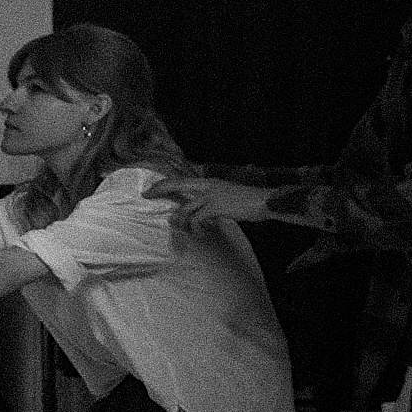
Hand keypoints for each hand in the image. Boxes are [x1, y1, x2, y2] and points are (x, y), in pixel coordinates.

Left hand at [158, 177, 276, 227]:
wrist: (265, 201)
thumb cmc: (246, 201)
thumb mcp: (224, 196)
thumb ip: (208, 200)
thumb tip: (193, 209)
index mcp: (209, 182)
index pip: (181, 179)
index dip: (164, 183)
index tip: (150, 189)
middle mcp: (208, 185)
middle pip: (177, 184)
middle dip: (159, 189)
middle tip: (146, 195)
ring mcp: (211, 195)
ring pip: (185, 208)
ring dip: (182, 222)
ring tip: (190, 230)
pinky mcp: (216, 207)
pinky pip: (197, 220)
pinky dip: (196, 228)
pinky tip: (202, 232)